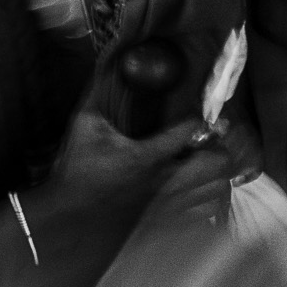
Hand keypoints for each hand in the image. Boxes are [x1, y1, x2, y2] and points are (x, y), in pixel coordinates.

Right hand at [35, 112, 234, 227]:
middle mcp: (164, 182)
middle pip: (216, 163)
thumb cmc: (77, 170)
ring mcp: (169, 207)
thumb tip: (107, 61)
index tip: (199, 115)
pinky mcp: (168, 224)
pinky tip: (196, 191)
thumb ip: (98, 93)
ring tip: (204, 165)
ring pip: (216, 190)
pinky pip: (206, 214)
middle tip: (208, 143)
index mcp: (146, 156)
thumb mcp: (85, 125)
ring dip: (215, 174)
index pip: (190, 130)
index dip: (200, 118)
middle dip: (217, 148)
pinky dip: (208, 200)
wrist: (69, 217)